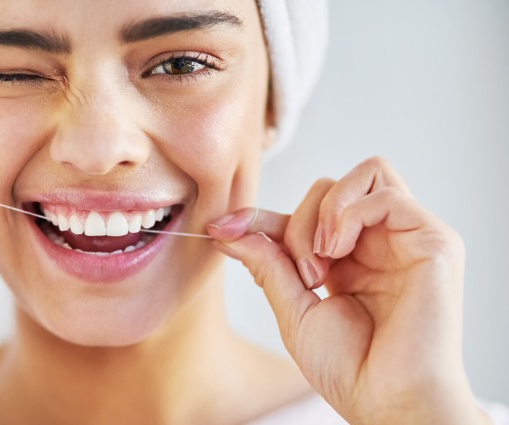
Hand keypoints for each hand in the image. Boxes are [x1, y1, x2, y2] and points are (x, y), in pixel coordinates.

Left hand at [207, 157, 489, 424]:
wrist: (386, 400)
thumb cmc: (350, 367)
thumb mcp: (293, 310)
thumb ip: (268, 264)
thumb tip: (228, 229)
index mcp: (348, 260)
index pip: (302, 215)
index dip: (259, 216)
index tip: (221, 228)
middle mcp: (378, 243)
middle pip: (329, 188)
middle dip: (297, 222)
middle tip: (302, 273)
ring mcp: (407, 239)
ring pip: (364, 175)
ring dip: (325, 211)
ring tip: (322, 261)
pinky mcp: (434, 241)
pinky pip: (385, 193)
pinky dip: (350, 213)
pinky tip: (338, 253)